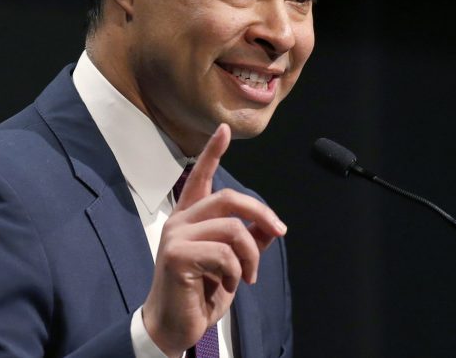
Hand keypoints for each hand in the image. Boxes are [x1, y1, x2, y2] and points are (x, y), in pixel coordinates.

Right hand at [141, 123, 287, 356]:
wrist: (175, 326)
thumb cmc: (200, 294)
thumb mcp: (232, 265)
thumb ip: (249, 241)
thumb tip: (271, 226)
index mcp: (190, 219)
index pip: (200, 177)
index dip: (213, 152)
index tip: (224, 130)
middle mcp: (180, 221)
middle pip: (229, 198)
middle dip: (262, 214)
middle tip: (279, 232)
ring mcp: (176, 236)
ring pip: (233, 228)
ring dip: (251, 255)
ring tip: (246, 276)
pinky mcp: (176, 255)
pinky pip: (224, 253)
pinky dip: (235, 272)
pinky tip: (227, 284)